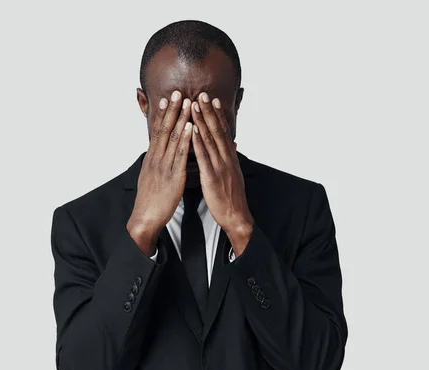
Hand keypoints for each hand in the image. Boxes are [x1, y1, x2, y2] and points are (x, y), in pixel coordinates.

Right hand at [127, 90, 192, 254]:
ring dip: (180, 118)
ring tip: (187, 102)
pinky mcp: (173, 176)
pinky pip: (180, 155)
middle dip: (172, 110)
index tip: (168, 98)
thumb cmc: (150, 200)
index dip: (163, 114)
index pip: (157, 131)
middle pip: (164, 129)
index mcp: (151, 158)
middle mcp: (156, 158)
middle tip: (178, 92)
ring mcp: (163, 166)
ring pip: (172, 138)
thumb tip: (157, 154)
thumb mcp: (150, 177)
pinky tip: (190, 127)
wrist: (145, 219)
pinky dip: (185, 139)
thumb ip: (156, 163)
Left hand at [190, 92, 253, 253]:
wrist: (236, 216)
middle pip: (217, 131)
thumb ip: (230, 158)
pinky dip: (197, 142)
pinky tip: (191, 130)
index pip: (223, 132)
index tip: (212, 100)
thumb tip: (231, 145)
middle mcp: (226, 158)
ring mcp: (220, 166)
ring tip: (194, 105)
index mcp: (230, 158)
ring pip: (209, 139)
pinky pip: (203, 156)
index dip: (217, 115)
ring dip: (201, 121)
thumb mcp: (233, 174)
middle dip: (209, 111)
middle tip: (202, 94)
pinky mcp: (212, 176)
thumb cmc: (232, 198)